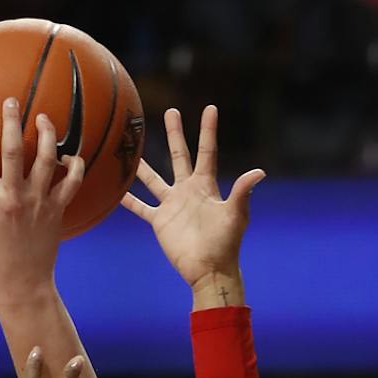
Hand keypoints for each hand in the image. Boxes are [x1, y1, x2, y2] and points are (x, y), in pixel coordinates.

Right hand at [0, 100, 84, 300]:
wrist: (21, 283)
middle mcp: (14, 198)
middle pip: (14, 150)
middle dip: (12, 120)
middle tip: (11, 101)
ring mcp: (38, 202)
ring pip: (47, 159)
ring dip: (47, 134)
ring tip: (43, 118)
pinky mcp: (57, 209)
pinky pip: (73, 182)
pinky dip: (74, 165)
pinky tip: (68, 154)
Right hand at [121, 105, 264, 295]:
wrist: (208, 269)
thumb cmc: (225, 243)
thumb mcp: (236, 214)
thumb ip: (242, 191)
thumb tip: (260, 172)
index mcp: (206, 185)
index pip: (207, 151)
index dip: (208, 130)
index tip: (210, 108)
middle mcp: (188, 190)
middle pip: (179, 155)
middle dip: (175, 134)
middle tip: (171, 111)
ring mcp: (172, 205)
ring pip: (155, 179)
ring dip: (144, 165)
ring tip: (132, 149)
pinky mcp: (160, 222)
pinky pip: (142, 208)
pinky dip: (130, 201)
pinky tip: (117, 190)